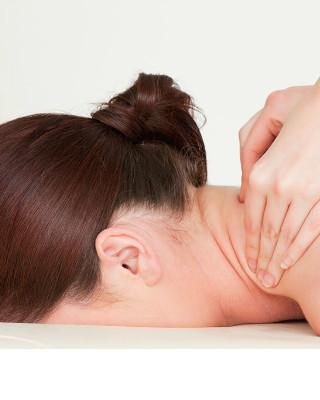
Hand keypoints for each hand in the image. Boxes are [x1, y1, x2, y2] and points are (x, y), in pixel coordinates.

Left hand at [239, 79, 319, 287]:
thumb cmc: (301, 105)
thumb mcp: (263, 121)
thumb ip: (248, 153)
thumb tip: (247, 191)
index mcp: (261, 173)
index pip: (251, 218)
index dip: (249, 242)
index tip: (249, 260)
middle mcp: (280, 187)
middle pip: (267, 232)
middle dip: (262, 258)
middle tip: (259, 278)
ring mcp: (305, 192)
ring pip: (287, 234)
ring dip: (279, 258)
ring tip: (271, 277)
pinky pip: (311, 227)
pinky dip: (300, 246)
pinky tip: (291, 260)